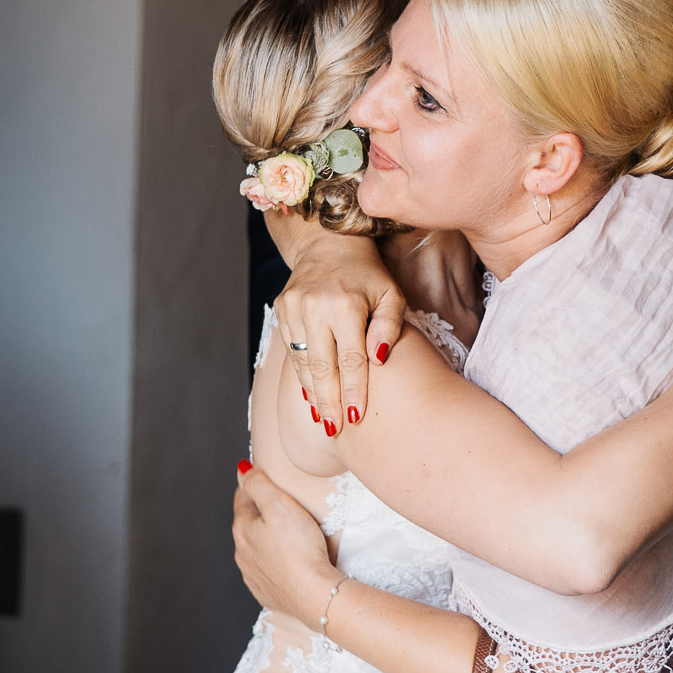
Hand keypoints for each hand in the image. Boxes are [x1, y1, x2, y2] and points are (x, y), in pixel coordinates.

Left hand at [233, 466, 342, 627]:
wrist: (314, 593)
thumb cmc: (301, 548)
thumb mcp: (280, 505)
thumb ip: (259, 484)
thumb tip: (241, 471)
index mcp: (243, 529)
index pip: (243, 499)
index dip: (254, 487)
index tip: (265, 481)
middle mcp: (242, 553)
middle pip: (248, 525)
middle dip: (260, 514)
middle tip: (280, 506)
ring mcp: (253, 575)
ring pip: (256, 550)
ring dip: (267, 540)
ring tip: (287, 534)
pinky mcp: (266, 593)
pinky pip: (267, 572)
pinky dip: (275, 563)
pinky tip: (289, 561)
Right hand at [269, 212, 405, 430]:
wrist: (327, 242)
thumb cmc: (368, 274)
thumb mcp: (391, 293)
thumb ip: (389, 325)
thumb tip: (378, 359)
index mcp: (345, 304)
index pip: (350, 360)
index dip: (353, 391)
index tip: (356, 418)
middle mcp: (315, 307)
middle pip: (322, 367)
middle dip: (329, 402)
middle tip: (335, 430)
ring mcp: (293, 308)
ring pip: (303, 362)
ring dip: (314, 393)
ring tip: (323, 419)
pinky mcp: (281, 309)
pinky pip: (293, 350)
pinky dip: (302, 374)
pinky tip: (312, 393)